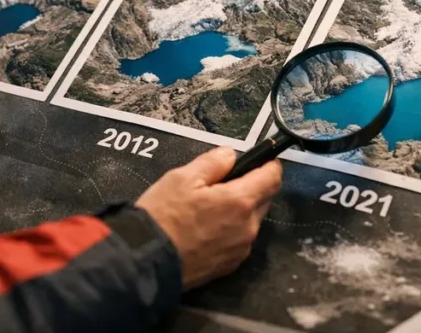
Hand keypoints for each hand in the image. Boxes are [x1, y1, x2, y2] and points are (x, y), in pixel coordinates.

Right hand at [136, 147, 281, 289]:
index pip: (272, 177)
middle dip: (251, 187)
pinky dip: (230, 231)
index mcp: (240, 201)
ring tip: (209, 209)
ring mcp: (241, 249)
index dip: (269, 164)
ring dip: (240, 211)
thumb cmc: (163, 215)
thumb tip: (230, 155)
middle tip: (222, 184)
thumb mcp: (182, 177)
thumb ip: (212, 162)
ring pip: (251, 221)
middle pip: (264, 199)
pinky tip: (207, 230)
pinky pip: (239, 240)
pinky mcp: (231, 266)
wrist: (148, 261)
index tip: (261, 159)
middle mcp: (248, 227)